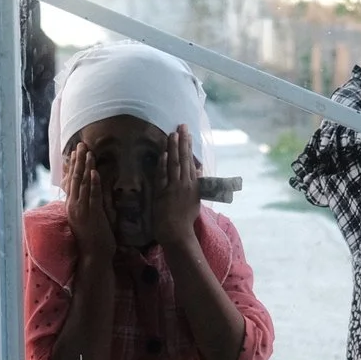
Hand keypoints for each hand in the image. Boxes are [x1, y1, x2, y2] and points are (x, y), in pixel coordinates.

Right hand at [63, 141, 113, 256]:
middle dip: (78, 160)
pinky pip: (93, 196)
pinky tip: (95, 171)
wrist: (93, 255)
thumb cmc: (91, 238)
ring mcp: (82, 210)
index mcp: (71, 206)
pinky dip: (94, 183)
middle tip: (81, 144)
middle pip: (75, 179)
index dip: (72, 166)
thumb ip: (83, 204)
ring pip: (83, 184)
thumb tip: (85, 192)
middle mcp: (73, 206)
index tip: (74, 152)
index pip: (70, 182)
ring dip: (86, 167)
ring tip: (88, 152)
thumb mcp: (84, 218)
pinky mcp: (93, 214)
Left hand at [156, 126, 201, 245]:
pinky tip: (164, 154)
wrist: (177, 234)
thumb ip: (196, 184)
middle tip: (182, 126)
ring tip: (173, 134)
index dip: (188, 146)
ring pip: (174, 165)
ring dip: (174, 149)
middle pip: (184, 159)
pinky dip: (164, 165)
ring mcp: (174, 189)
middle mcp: (185, 185)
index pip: (190, 162)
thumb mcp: (195, 200)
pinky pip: (164, 177)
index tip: (187, 133)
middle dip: (183, 141)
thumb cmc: (185, 219)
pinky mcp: (163, 194)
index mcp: (193, 186)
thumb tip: (196, 170)